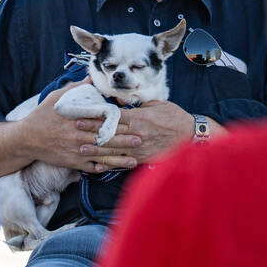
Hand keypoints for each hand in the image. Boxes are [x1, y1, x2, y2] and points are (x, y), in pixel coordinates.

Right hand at [18, 79, 138, 172]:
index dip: (117, 122)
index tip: (131, 121)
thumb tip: (90, 77)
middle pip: (105, 138)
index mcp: (77, 119)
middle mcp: (78, 136)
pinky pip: (90, 166)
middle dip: (123, 140)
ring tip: (134, 159)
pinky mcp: (72, 162)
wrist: (26, 139)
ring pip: (101, 155)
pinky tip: (114, 168)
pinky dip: (102, 168)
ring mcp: (76, 150)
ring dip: (119, 158)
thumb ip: (75, 89)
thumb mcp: (56, 97)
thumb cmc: (42, 116)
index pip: (100, 120)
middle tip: (140, 139)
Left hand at [78, 102, 223, 164]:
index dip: (96, 117)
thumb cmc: (174, 117)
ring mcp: (139, 148)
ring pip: (114, 149)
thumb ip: (136, 104)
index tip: (82, 115)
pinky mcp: (143, 158)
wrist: (191, 136)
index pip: (113, 117)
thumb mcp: (156, 104)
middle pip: (110, 132)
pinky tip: (98, 165)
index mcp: (139, 117)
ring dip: (97, 149)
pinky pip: (124, 162)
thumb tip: (118, 101)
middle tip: (75, 130)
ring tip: (81, 149)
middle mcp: (137, 133)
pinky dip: (111, 164)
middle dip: (92, 132)